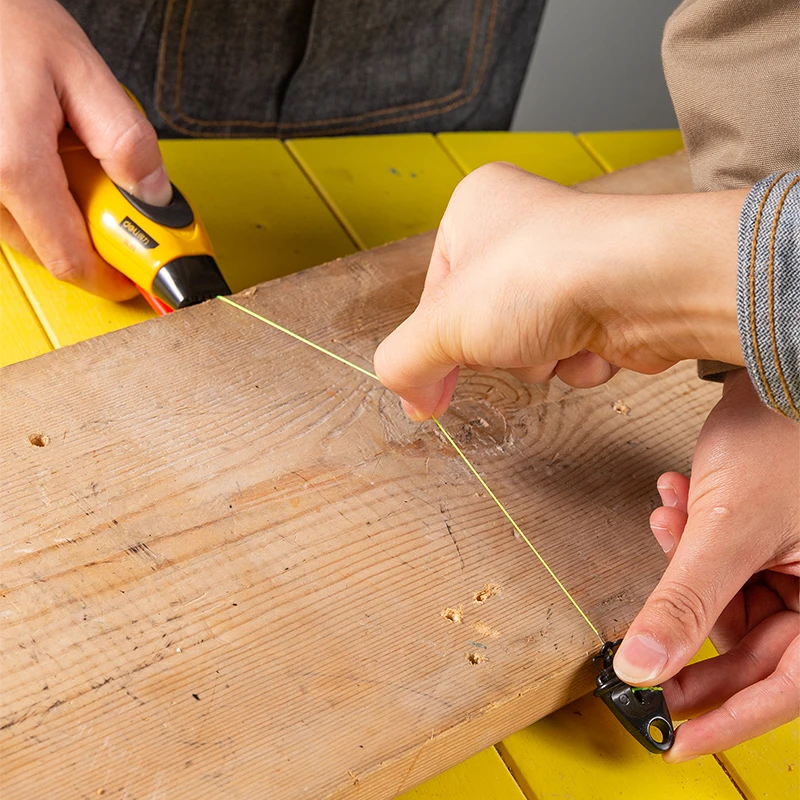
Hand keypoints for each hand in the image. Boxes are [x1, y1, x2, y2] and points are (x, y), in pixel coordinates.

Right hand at [0, 0, 171, 298]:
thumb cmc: (7, 22)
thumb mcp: (84, 73)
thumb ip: (127, 141)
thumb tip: (155, 196)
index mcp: (13, 166)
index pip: (70, 259)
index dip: (110, 277)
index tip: (136, 275)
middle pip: (48, 252)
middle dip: (92, 241)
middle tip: (117, 207)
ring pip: (26, 234)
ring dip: (64, 219)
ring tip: (77, 166)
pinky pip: (7, 210)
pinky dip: (38, 202)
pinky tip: (50, 162)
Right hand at [374, 162, 745, 419]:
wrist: (647, 284)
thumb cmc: (543, 276)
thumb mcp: (442, 325)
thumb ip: (403, 363)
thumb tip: (411, 400)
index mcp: (475, 208)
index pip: (434, 295)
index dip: (436, 341)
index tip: (433, 379)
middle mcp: (524, 228)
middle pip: (481, 322)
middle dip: (495, 349)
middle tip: (506, 340)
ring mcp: (568, 263)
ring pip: (526, 343)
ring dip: (537, 358)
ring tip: (555, 335)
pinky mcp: (605, 298)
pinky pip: (570, 350)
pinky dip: (577, 361)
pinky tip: (592, 343)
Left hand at [614, 369, 798, 759]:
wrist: (780, 366)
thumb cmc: (784, 436)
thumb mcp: (726, 530)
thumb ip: (683, 604)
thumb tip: (644, 667)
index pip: (782, 689)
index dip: (728, 722)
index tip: (674, 741)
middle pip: (750, 644)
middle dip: (686, 626)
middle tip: (640, 645)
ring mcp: (797, 563)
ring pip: (728, 596)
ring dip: (685, 564)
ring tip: (670, 521)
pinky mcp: (772, 537)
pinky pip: (724, 558)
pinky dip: (692, 536)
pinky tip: (678, 499)